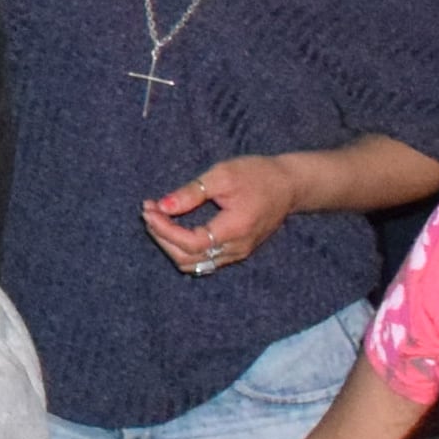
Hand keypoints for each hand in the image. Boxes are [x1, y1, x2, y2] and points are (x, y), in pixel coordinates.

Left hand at [142, 154, 303, 275]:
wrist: (289, 186)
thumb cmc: (258, 175)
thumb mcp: (223, 175)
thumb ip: (192, 193)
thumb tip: (162, 205)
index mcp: (234, 230)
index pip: (190, 243)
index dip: (164, 230)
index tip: (148, 210)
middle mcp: (236, 249)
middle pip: (188, 259)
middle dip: (162, 237)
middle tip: (148, 212)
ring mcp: (237, 253)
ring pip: (195, 264)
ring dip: (171, 245)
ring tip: (157, 219)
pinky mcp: (236, 251)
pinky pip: (204, 260)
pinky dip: (184, 248)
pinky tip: (174, 227)